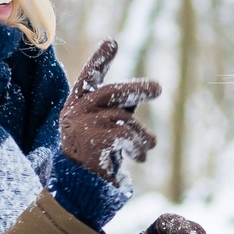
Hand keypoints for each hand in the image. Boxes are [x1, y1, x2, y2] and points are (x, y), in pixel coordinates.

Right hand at [60, 40, 159, 183]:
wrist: (79, 191)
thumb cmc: (94, 159)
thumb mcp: (103, 130)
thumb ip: (116, 110)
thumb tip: (143, 90)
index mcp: (76, 106)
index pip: (88, 78)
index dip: (100, 59)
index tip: (113, 41)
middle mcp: (76, 113)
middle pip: (110, 92)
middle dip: (135, 89)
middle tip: (158, 88)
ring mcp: (82, 127)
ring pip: (124, 118)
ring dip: (142, 134)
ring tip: (148, 147)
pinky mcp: (93, 142)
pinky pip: (125, 135)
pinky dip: (138, 146)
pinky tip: (140, 157)